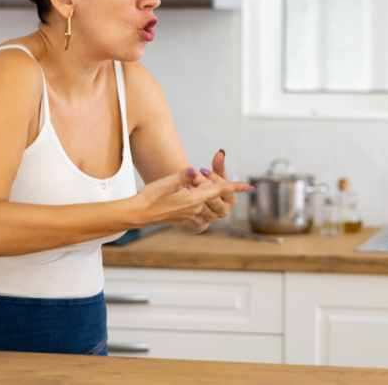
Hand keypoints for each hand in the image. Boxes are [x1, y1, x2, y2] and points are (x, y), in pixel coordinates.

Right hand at [134, 163, 251, 226]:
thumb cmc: (150, 197)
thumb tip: (193, 170)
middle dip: (205, 182)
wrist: (138, 214)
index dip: (235, 187)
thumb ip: (182, 176)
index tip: (249, 186)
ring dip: (197, 190)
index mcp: (194, 200)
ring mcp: (190, 214)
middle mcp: (195, 209)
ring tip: (180, 187)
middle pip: (210, 192)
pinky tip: (177, 195)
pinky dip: (192, 197)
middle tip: (190, 177)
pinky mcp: (184, 217)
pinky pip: (194, 205)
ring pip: (202, 199)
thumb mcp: (166, 183)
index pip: (219, 191)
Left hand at [190, 150, 238, 226]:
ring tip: (186, 185)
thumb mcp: (217, 177)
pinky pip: (192, 211)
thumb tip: (221, 152)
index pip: (223, 188)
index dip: (213, 178)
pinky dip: (187, 202)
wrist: (202, 206)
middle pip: (213, 197)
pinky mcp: (199, 222)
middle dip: (202, 186)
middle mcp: (223, 211)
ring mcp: (211, 218)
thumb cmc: (211, 188)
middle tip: (192, 177)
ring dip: (193, 194)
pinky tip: (182, 194)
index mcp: (231, 200)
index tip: (202, 169)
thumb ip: (219, 166)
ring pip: (202, 205)